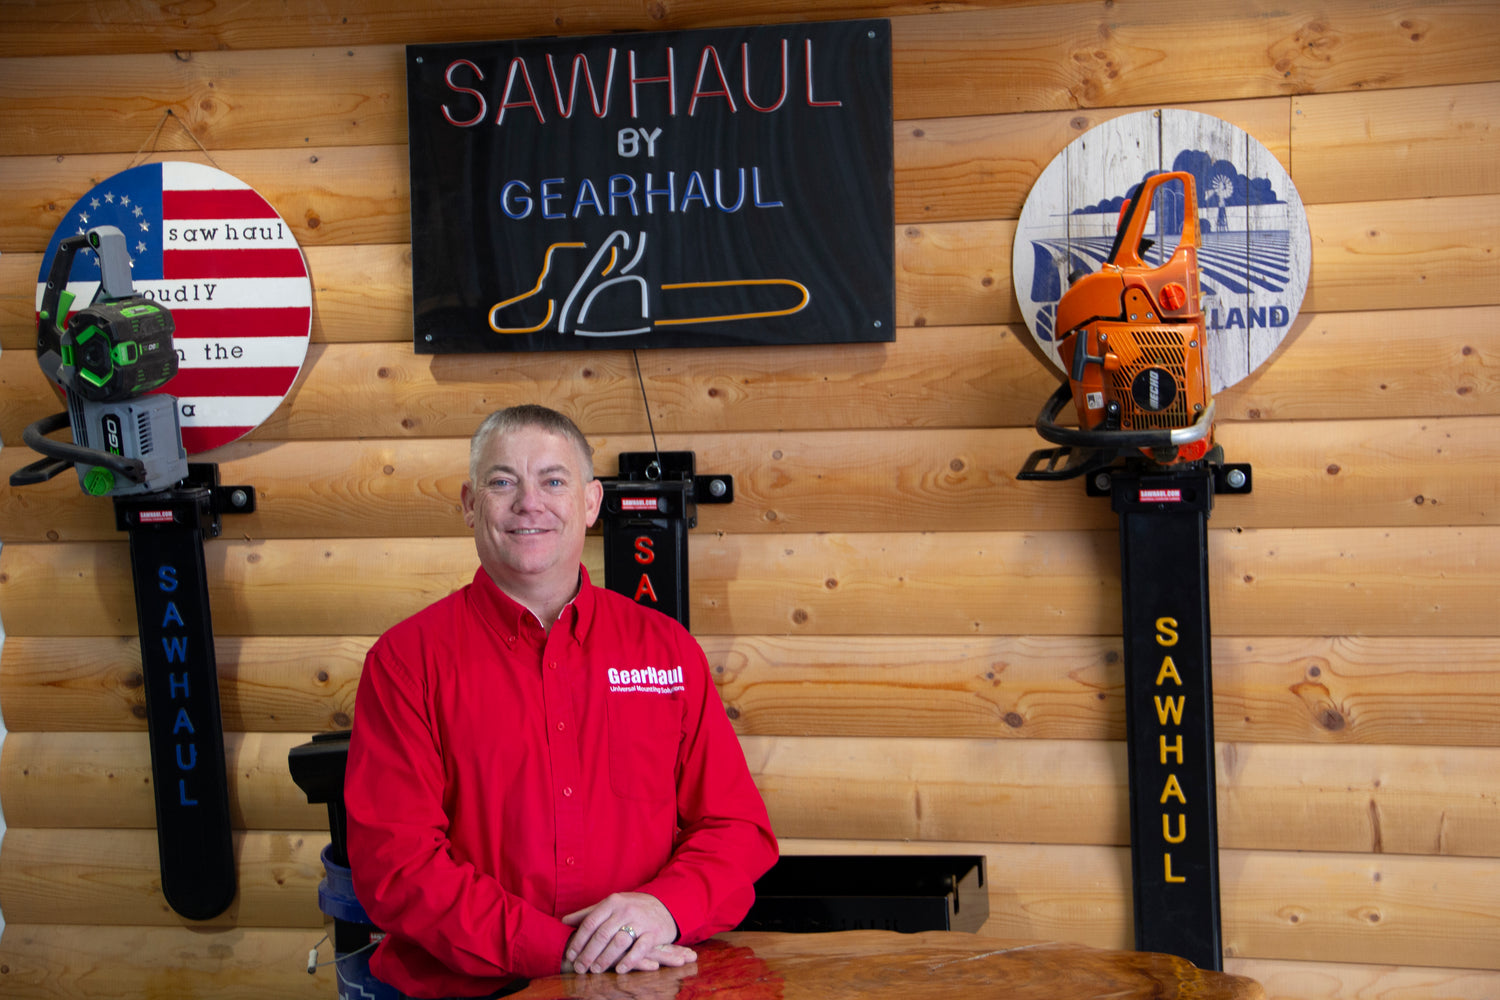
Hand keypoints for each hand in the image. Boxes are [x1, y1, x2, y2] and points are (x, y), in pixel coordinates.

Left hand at [561, 891, 690, 973]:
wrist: (665, 905)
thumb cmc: (632, 907)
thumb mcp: (611, 905)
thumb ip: (588, 913)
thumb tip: (564, 920)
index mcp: (612, 902)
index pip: (590, 922)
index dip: (579, 940)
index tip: (571, 954)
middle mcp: (625, 910)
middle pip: (602, 934)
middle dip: (588, 953)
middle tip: (579, 968)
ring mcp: (640, 921)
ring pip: (619, 941)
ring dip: (605, 958)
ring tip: (595, 970)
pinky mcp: (654, 933)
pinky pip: (640, 948)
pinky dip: (629, 960)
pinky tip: (619, 970)